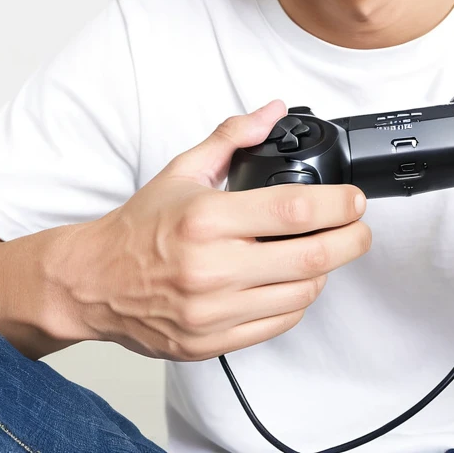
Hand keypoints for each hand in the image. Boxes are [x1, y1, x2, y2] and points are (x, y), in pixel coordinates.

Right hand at [52, 100, 370, 359]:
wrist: (93, 282)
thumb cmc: (140, 227)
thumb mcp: (183, 170)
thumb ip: (231, 137)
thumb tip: (272, 111)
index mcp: (206, 219)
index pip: (293, 210)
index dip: (338, 205)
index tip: (355, 200)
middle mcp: (211, 268)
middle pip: (310, 258)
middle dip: (351, 241)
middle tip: (360, 229)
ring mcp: (211, 311)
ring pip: (300, 295)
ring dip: (325, 272)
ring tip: (326, 251)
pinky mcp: (210, 342)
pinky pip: (277, 324)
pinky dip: (297, 301)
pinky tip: (295, 281)